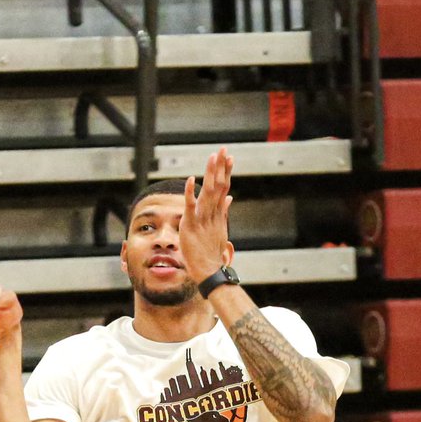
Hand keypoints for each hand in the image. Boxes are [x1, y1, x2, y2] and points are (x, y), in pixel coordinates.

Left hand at [179, 146, 233, 284]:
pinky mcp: (191, 226)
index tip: (229, 157)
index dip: (226, 172)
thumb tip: (229, 198)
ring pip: (208, 192)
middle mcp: (212, 214)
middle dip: (221, 167)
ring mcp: (203, 219)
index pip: (223, 188)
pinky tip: (191, 179)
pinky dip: (191, 193)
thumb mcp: (218, 229)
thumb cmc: (212, 254)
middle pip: (218, 186)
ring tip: (213, 157)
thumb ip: (223, 212)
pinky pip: (191, 207)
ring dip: (210, 174)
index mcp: (218, 214)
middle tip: (223, 149)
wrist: (210, 273)